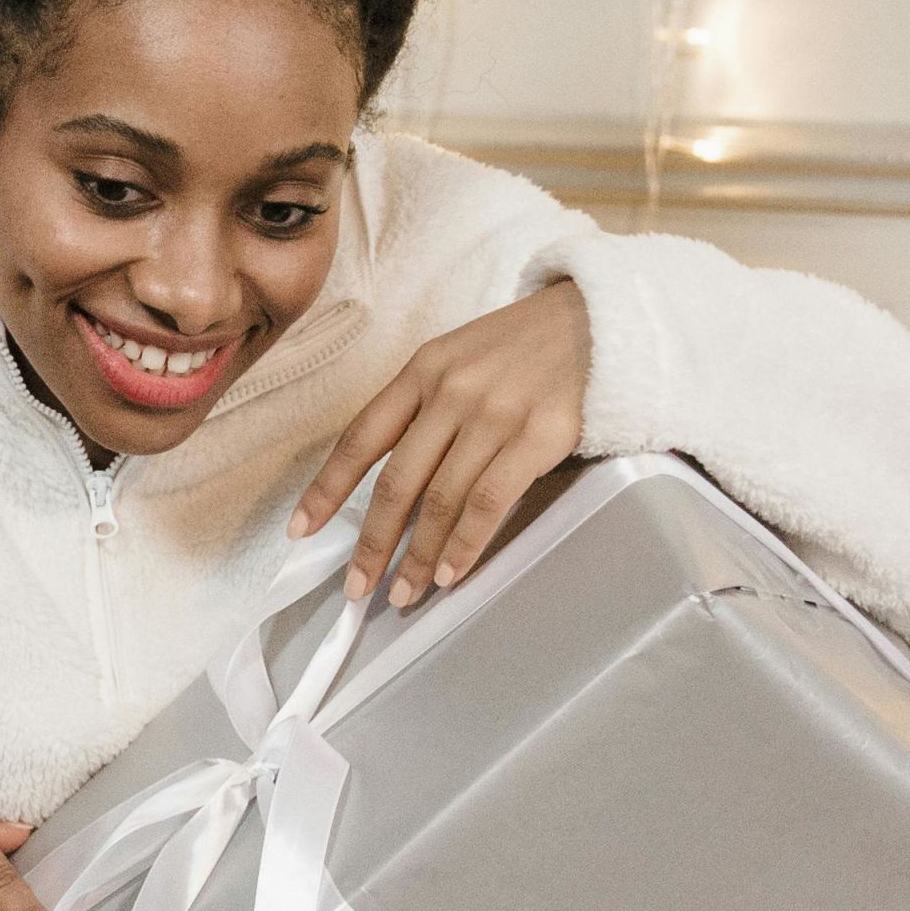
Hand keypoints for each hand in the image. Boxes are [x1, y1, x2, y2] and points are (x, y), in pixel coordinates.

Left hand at [288, 280, 592, 607]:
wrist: (607, 319)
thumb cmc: (531, 345)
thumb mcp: (463, 356)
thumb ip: (426, 405)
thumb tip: (396, 481)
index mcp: (424, 369)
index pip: (361, 437)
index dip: (327, 489)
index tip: (302, 530)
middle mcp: (452, 391)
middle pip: (397, 481)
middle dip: (372, 542)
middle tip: (359, 586)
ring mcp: (496, 413)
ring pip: (441, 500)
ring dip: (419, 555)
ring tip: (405, 591)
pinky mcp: (539, 435)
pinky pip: (490, 502)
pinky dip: (466, 544)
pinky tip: (452, 572)